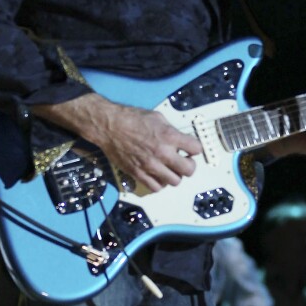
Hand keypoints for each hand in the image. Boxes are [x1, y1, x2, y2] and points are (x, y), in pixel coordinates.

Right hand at [32, 93, 202, 191]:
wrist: (109, 126)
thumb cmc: (130, 118)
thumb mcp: (157, 117)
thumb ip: (171, 130)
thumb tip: (180, 139)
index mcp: (169, 136)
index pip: (197, 149)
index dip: (195, 149)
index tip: (191, 149)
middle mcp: (162, 153)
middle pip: (189, 170)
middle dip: (189, 165)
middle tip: (183, 161)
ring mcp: (150, 165)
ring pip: (175, 182)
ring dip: (174, 175)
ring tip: (169, 169)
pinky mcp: (139, 173)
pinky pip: (156, 187)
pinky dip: (159, 183)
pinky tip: (157, 175)